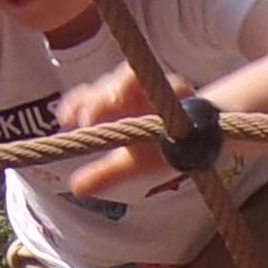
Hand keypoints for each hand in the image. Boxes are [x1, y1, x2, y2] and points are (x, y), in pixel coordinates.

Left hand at [57, 59, 168, 198]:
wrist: (203, 138)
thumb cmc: (162, 147)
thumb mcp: (131, 164)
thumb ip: (105, 174)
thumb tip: (76, 188)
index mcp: (116, 105)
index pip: (91, 96)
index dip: (76, 103)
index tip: (64, 119)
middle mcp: (134, 91)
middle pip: (110, 86)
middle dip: (97, 99)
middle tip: (87, 120)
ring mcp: (157, 85)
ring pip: (133, 79)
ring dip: (121, 90)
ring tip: (115, 107)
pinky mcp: (182, 88)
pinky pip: (171, 86)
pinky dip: (161, 93)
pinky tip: (160, 111)